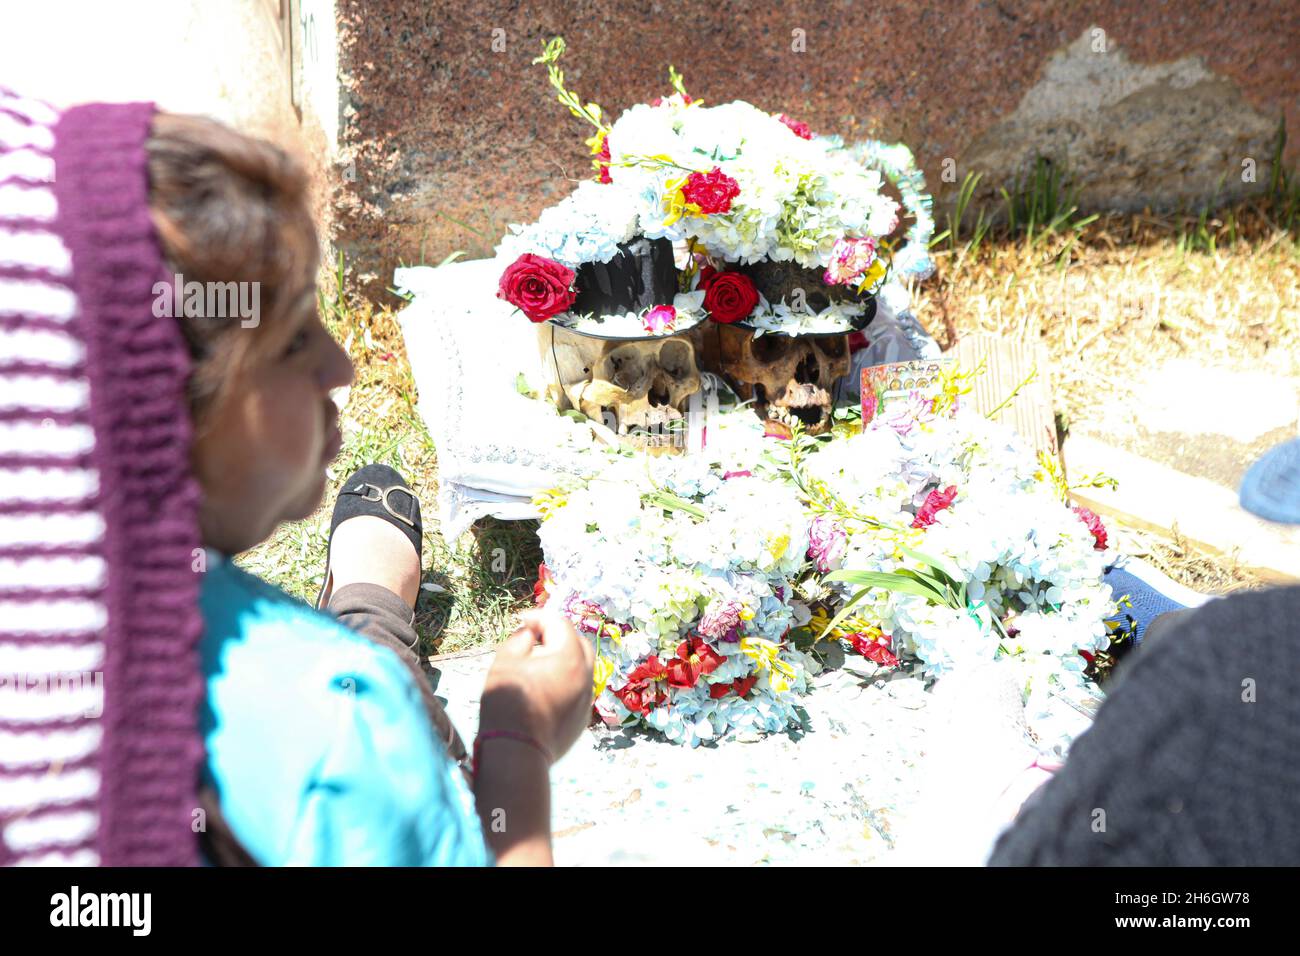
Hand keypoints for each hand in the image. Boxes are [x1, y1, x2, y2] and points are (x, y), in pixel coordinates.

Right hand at [479, 607, 594, 761]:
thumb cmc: (508, 704)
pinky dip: (565, 682)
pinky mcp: (582, 718)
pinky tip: (543, 689)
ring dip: (563, 659)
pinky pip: (578, 690)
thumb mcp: (505, 662)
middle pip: (577, 643)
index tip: (522, 621)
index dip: (539, 617)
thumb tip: (530, 634)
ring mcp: (587, 699)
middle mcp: (586, 676)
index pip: (559, 623)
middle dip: (557, 635)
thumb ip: (519, 640)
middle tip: (534, 637)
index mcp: (570, 657)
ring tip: (537, 664)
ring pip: (581, 668)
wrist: (518, 752)